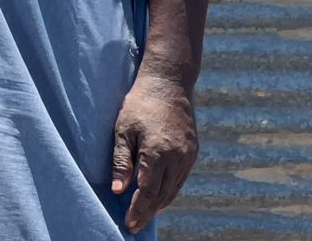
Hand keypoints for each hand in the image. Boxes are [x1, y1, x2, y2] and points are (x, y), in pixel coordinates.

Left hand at [111, 73, 198, 233]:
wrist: (168, 84)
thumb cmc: (139, 105)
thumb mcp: (122, 130)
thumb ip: (121, 161)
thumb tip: (118, 190)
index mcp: (157, 152)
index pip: (147, 191)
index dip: (137, 209)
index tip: (129, 223)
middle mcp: (177, 157)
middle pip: (162, 195)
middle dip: (147, 212)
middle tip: (135, 225)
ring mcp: (188, 155)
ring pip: (174, 190)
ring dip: (160, 205)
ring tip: (145, 216)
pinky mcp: (192, 152)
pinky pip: (181, 179)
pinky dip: (170, 192)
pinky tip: (159, 198)